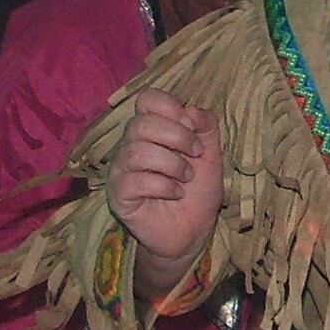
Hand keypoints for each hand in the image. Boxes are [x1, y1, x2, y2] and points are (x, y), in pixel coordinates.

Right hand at [107, 89, 223, 278]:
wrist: (193, 231)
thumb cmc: (198, 190)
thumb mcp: (211, 155)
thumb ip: (206, 127)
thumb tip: (191, 109)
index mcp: (153, 129)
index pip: (147, 99)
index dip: (170, 107)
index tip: (192, 128)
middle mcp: (131, 144)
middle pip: (141, 123)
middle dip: (177, 137)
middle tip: (195, 155)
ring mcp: (122, 169)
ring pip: (136, 151)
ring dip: (172, 164)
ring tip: (186, 177)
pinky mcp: (118, 194)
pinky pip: (134, 180)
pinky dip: (163, 185)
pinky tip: (175, 193)